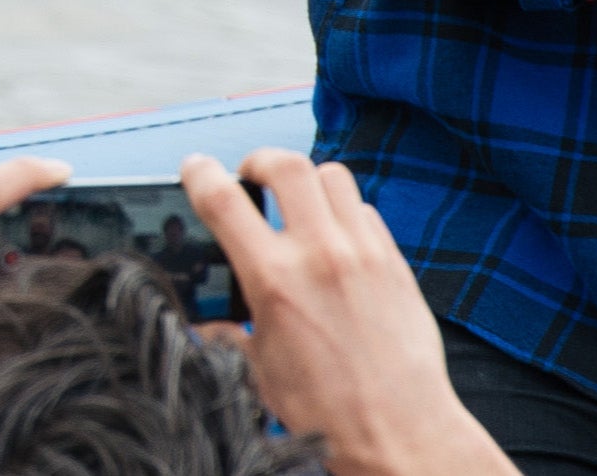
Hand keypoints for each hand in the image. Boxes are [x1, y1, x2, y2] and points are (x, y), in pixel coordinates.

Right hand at [183, 150, 513, 475]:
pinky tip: (337, 238)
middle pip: (286, 165)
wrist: (401, 435)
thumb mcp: (260, 371)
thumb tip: (204, 329)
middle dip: (259, 160)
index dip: (200, 173)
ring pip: (332, 176)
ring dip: (306, 181)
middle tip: (251, 175)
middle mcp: (320, 256)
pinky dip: (345, 213)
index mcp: (274, 281)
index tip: (195, 167)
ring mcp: (363, 255)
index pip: (223, 201)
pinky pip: (366, 212)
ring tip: (297, 202)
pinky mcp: (395, 265)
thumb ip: (230, 336)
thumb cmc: (330, 412)